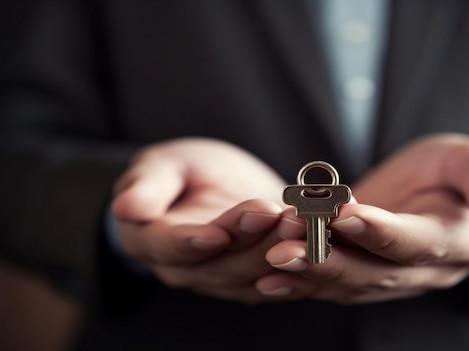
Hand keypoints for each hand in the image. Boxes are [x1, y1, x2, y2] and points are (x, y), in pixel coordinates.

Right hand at [111, 138, 291, 303]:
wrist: (207, 186)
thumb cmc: (178, 172)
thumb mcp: (160, 167)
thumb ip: (147, 187)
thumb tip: (125, 208)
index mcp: (154, 242)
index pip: (173, 248)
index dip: (194, 243)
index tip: (218, 232)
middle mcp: (188, 270)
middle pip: (223, 264)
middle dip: (256, 242)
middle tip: (284, 217)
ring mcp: (222, 279)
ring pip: (256, 273)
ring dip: (284, 251)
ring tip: (308, 222)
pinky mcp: (254, 278)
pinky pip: (279, 278)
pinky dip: (301, 262)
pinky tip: (323, 243)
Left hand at [259, 134, 468, 303]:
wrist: (448, 192)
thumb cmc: (465, 171)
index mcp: (460, 243)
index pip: (417, 244)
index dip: (383, 234)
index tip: (346, 216)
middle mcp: (426, 272)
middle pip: (375, 273)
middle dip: (329, 260)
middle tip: (286, 246)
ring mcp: (395, 277)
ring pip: (350, 283)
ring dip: (309, 272)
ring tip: (271, 256)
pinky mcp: (367, 272)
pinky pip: (335, 283)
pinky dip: (303, 281)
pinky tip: (269, 275)